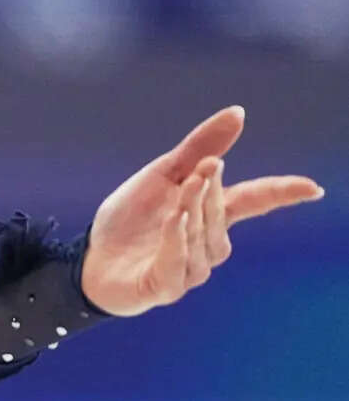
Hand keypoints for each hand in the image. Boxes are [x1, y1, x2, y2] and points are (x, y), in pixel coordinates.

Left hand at [80, 105, 325, 317]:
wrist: (89, 257)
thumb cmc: (128, 218)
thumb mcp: (161, 174)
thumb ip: (199, 148)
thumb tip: (238, 113)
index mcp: (209, 213)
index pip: (254, 202)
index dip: (282, 194)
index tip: (312, 189)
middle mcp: (207, 243)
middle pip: (224, 215)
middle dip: (213, 191)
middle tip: (202, 169)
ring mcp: (190, 268)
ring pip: (206, 241)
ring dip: (194, 214)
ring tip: (178, 198)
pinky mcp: (166, 287)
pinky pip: (180, 264)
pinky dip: (177, 240)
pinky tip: (172, 221)